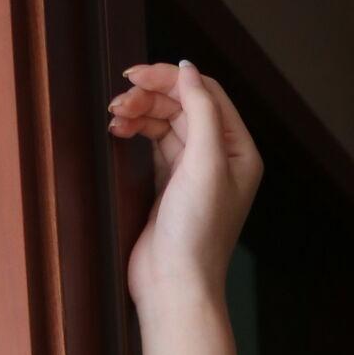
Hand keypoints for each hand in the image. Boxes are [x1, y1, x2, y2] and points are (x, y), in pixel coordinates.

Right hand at [108, 59, 263, 308]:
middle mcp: (221, 159)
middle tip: (120, 98)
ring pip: (166, 122)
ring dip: (140, 112)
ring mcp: (194, 172)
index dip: (173, 79)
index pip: (207, 95)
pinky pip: (154, 143)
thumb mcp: (205, 163)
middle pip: (184, 105)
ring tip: (115, 114)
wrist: (174, 285)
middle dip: (151, 97)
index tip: (139, 76)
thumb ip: (201, 110)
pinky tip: (119, 128)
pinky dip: (137, 130)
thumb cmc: (196, 233)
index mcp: (239, 152)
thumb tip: (187, 69)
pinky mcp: (170, 185)